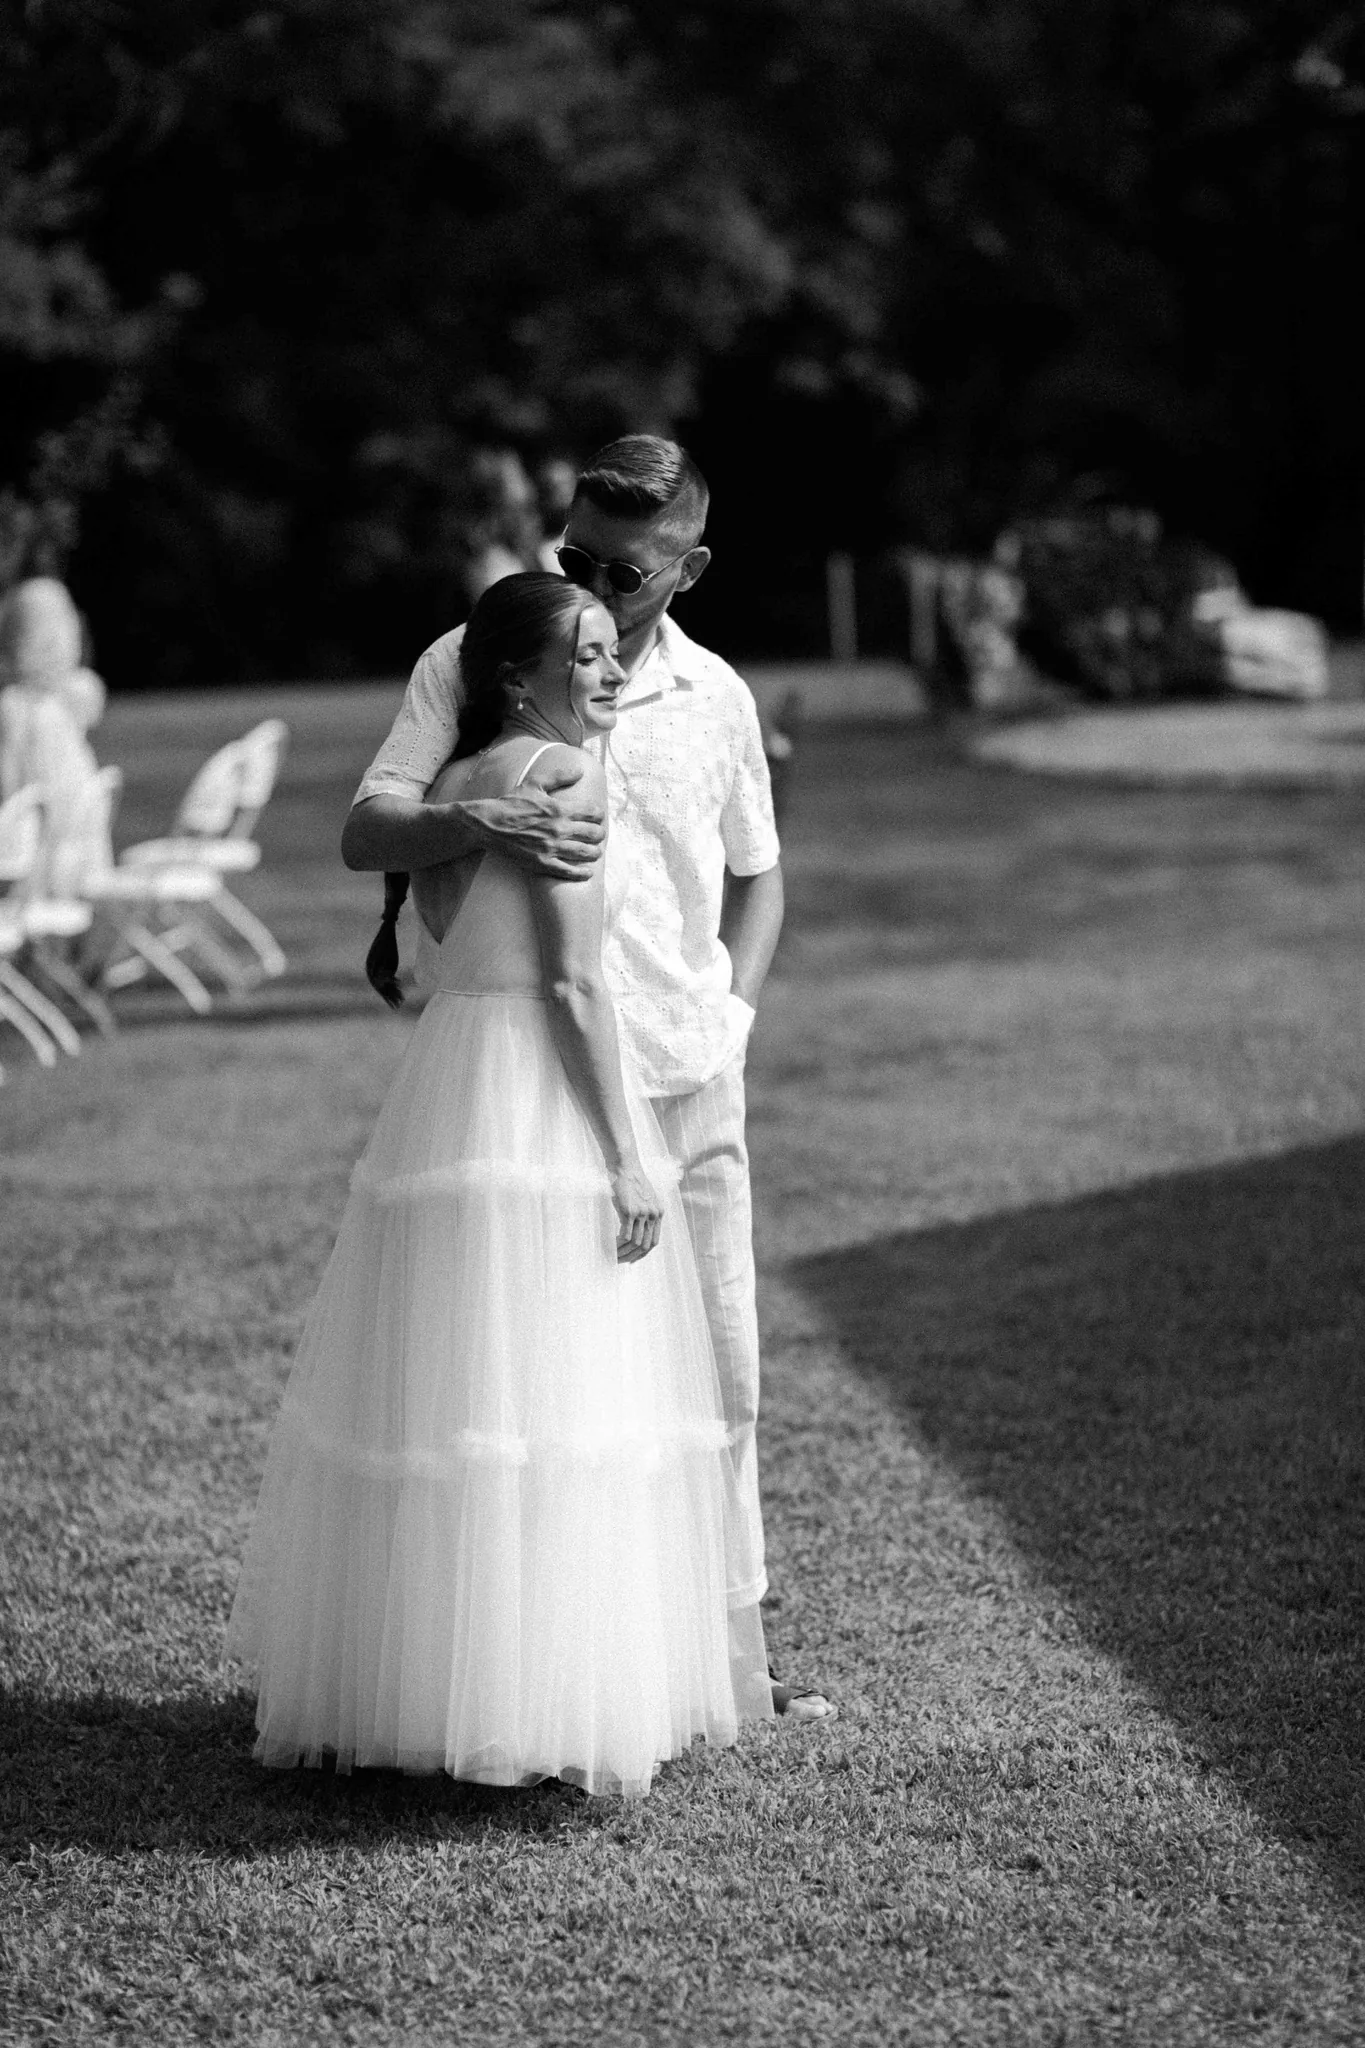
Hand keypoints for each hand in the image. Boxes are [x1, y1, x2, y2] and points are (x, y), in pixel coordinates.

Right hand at [458, 763, 604, 880]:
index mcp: (560, 808)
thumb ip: (559, 776)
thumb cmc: (511, 803)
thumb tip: (580, 771)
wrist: (489, 825)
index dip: (599, 815)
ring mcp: (552, 848)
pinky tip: (587, 872)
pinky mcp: (543, 863)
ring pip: (585, 853)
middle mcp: (559, 829)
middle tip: (597, 835)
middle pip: (593, 834)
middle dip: (599, 834)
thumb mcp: (534, 783)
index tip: (597, 817)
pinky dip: (581, 873)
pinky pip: (568, 871)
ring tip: (594, 852)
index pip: (593, 813)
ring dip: (594, 853)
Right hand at [610, 1163, 662, 1262]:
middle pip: (646, 1245)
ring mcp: (642, 1214)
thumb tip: (638, 1228)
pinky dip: (619, 1244)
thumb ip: (646, 1212)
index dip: (644, 1253)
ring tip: (615, 1256)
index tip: (633, 1258)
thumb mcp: (645, 1197)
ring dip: (625, 1252)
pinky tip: (612, 1247)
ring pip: (636, 1242)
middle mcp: (653, 1215)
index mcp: (659, 1213)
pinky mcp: (630, 1211)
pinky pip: (626, 1235)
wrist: (626, 1167)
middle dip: (634, 1256)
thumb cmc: (632, 1181)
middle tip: (622, 1261)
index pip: (654, 1241)